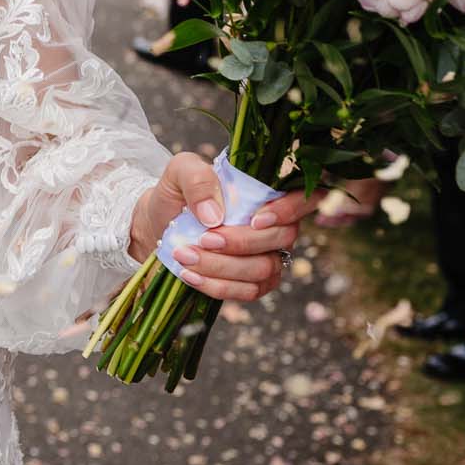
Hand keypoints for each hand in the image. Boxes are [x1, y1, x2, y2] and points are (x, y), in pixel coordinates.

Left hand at [128, 150, 312, 301]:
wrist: (158, 223)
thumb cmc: (177, 194)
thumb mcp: (179, 173)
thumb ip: (197, 179)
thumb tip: (214, 215)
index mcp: (267, 193)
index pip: (306, 198)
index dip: (291, 210)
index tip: (254, 218)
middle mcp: (275, 225)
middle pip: (282, 238)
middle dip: (240, 242)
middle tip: (202, 239)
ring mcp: (268, 255)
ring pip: (263, 269)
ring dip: (222, 267)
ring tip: (184, 256)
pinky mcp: (253, 282)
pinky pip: (249, 291)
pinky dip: (218, 286)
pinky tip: (190, 275)